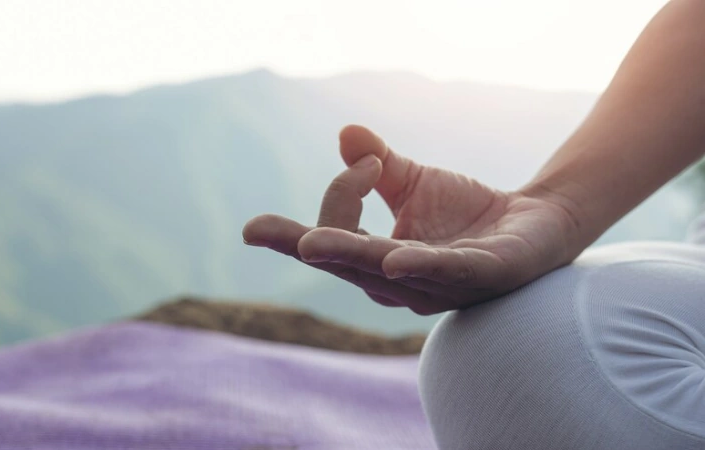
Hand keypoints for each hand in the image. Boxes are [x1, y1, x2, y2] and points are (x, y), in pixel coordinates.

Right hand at [242, 125, 581, 314]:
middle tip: (258, 230)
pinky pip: (450, 272)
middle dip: (305, 243)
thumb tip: (347, 132)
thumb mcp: (413, 182)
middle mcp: (399, 283)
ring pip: (387, 272)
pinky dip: (422, 267)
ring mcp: (440, 286)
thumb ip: (377, 163)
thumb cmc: (465, 211)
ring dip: (349, 256)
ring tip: (312, 244)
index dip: (341, 192)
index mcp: (376, 262)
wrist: (537, 223)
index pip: (336, 233)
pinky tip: (397, 259)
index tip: (369, 160)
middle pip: (346, 262)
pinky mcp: (485, 276)